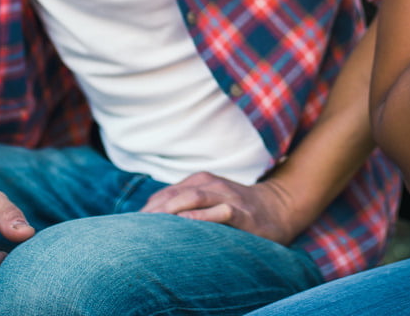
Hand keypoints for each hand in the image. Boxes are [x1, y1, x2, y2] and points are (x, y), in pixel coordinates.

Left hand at [140, 171, 297, 243]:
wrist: (278, 207)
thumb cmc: (237, 206)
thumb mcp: (210, 198)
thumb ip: (185, 202)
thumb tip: (151, 215)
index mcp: (201, 181)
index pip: (167, 193)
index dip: (148, 209)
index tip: (131, 226)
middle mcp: (213, 185)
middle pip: (177, 194)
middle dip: (155, 211)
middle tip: (136, 229)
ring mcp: (228, 198)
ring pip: (196, 198)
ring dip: (173, 210)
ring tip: (154, 225)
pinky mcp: (243, 213)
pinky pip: (221, 213)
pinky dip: (203, 217)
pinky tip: (188, 224)